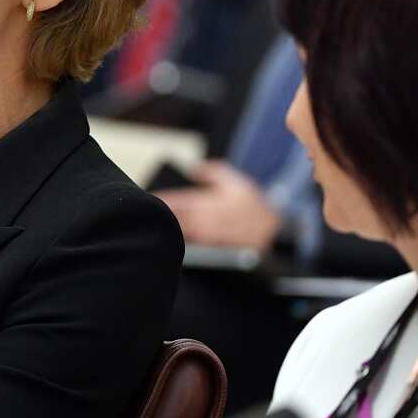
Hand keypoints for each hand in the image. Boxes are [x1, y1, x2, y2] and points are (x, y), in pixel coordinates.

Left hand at [156, 160, 279, 250]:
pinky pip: (190, 245)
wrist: (273, 232)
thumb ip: (211, 171)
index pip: (172, 202)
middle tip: (145, 213)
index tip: (146, 198)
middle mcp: (201, 221)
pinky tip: (173, 238)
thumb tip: (194, 167)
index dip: (158, 201)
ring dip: (167, 229)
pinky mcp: (210, 250)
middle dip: (158, 217)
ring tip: (156, 225)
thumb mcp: (235, 180)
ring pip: (178, 234)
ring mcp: (204, 237)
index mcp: (204, 202)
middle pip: (171, 220)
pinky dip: (180, 241)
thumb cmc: (252, 204)